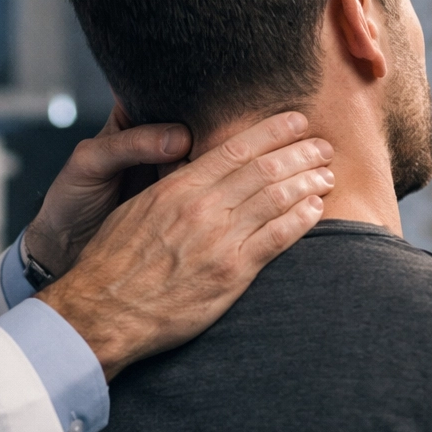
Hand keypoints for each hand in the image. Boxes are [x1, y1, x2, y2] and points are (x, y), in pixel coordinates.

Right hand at [37, 112, 333, 378]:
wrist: (104, 310)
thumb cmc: (114, 263)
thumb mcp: (137, 210)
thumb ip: (171, 188)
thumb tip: (192, 172)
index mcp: (178, 187)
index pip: (235, 148)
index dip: (273, 131)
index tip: (296, 120)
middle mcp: (202, 207)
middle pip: (265, 168)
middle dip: (301, 152)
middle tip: (323, 145)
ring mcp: (219, 240)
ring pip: (277, 198)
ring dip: (308, 182)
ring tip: (327, 175)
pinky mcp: (232, 273)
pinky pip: (278, 238)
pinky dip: (302, 219)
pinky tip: (316, 209)